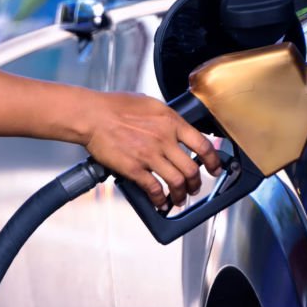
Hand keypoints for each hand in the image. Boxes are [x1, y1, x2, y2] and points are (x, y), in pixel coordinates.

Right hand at [82, 92, 219, 207]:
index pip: (203, 145)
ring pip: (177, 182)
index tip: (214, 168)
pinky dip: (160, 199)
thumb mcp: (150, 104)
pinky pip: (154, 189)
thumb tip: (175, 127)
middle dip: (196, 183)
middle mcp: (164, 139)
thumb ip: (166, 117)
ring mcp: (150, 155)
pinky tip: (160, 202)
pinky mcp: (135, 168)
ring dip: (181, 195)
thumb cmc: (115, 106)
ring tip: (179, 199)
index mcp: (171, 121)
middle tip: (194, 188)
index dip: (212, 161)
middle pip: (191, 169)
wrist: (92, 116)